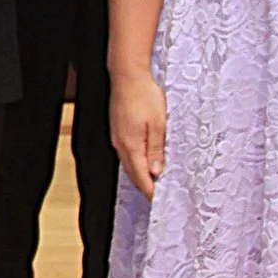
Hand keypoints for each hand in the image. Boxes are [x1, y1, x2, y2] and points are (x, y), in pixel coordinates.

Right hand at [110, 66, 166, 195]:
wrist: (127, 75)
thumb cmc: (144, 96)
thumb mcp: (158, 124)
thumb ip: (156, 149)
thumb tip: (156, 172)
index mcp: (131, 146)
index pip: (141, 177)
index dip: (151, 191)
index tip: (160, 202)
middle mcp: (120, 144)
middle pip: (133, 174)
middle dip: (145, 187)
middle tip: (159, 197)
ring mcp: (117, 137)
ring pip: (129, 164)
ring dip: (140, 175)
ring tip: (154, 183)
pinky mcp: (118, 130)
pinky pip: (127, 153)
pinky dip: (136, 163)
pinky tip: (145, 162)